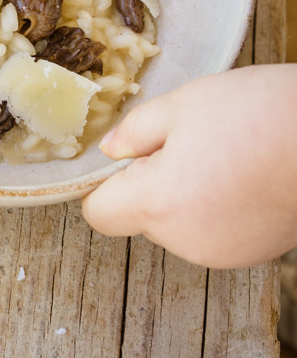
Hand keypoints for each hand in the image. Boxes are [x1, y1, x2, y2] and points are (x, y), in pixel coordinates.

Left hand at [80, 66, 296, 267]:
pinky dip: (217, 206)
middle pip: (141, 217)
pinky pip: (212, 230)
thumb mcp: (181, 104)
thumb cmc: (257, 114)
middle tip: (186, 142)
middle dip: (151, 182)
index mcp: (156, 202)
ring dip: (186, 194)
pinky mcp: (252, 253)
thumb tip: (110, 150)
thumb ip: (135, 131)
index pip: (99, 214)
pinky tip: (243, 174)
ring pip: (178, 224)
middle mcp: (184, 240)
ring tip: (222, 154)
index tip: (123, 160)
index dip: (102, 186)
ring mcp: (221, 252)